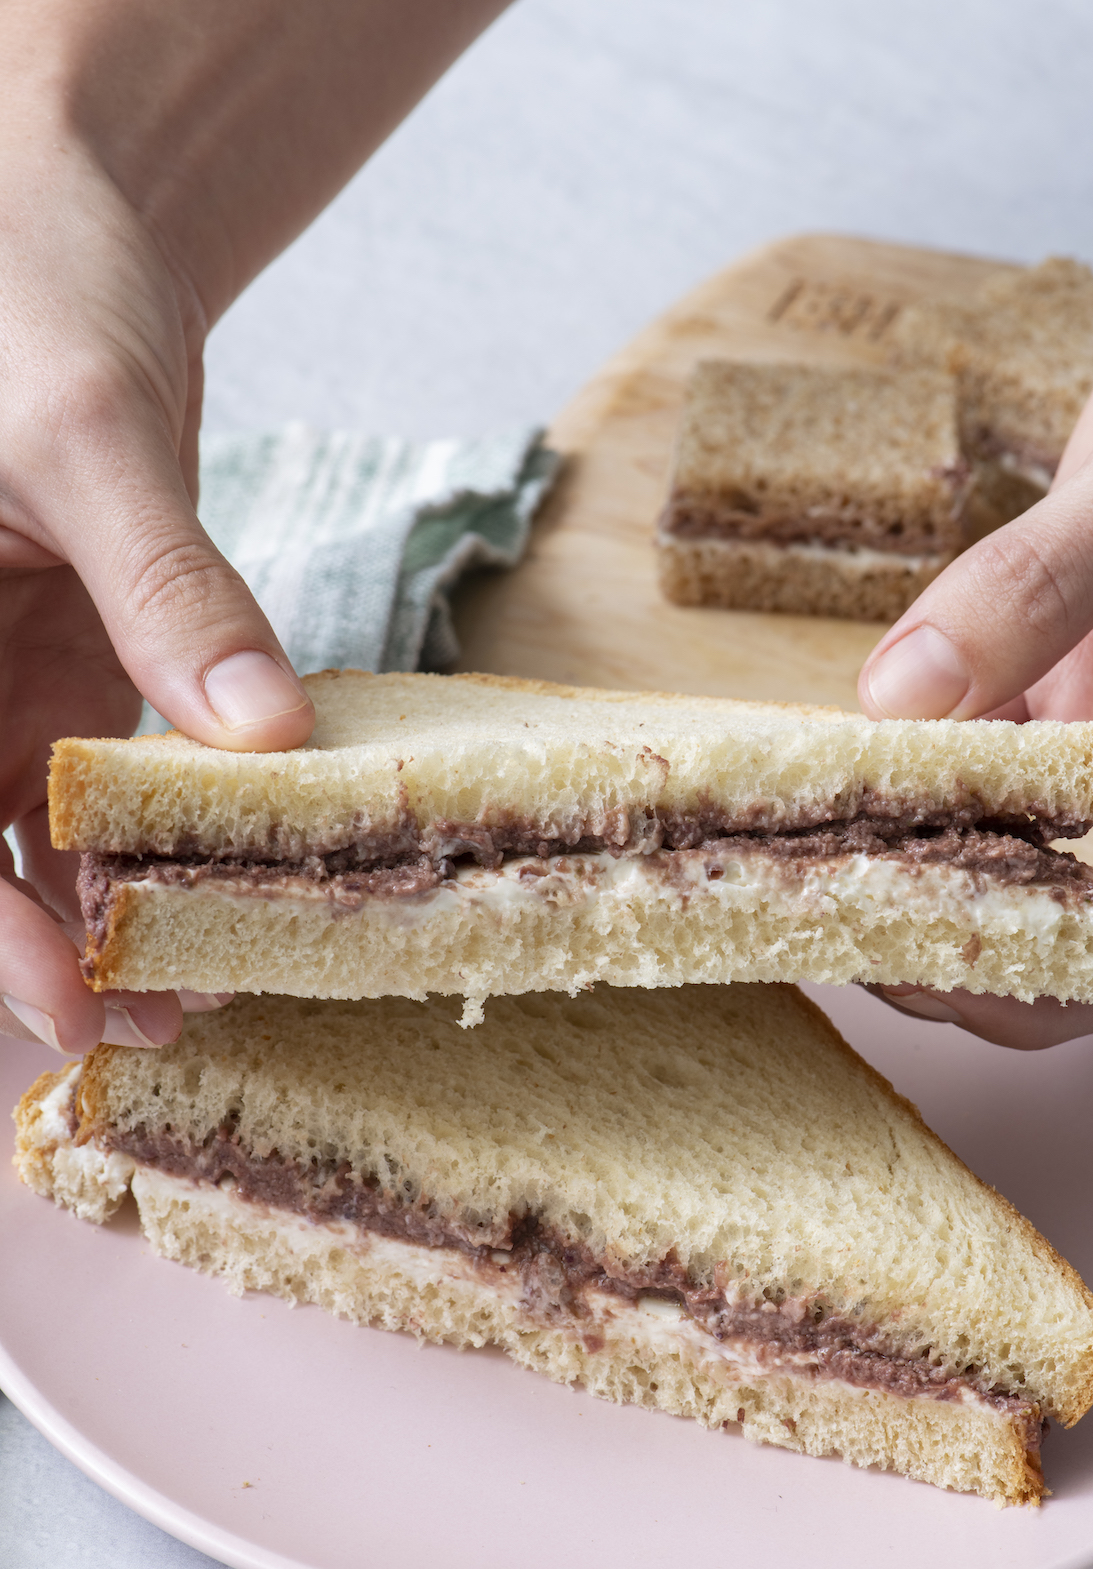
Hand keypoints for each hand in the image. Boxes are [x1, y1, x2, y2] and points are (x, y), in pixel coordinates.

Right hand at [1, 0, 504, 1056]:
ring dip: (109, 915)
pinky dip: (154, 839)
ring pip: (30, 837)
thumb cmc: (29, 290)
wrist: (67, 220)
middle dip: (45, 950)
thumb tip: (264, 734)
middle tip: (159, 1025)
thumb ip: (168, 586)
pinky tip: (220, 891)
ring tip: (208, 987)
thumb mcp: (89, 431)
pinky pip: (101, 780)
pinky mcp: (65, 672)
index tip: (63, 999)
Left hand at [857, 235, 1092, 1048]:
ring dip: (902, 869)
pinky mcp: (1066, 722)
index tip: (894, 943)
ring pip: (1007, 874)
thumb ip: (1049, 581)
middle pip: (1061, 945)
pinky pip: (977, 784)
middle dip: (935, 940)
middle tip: (802, 901)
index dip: (1025, 971)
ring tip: (787, 849)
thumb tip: (905, 695)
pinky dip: (906, 785)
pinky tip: (829, 764)